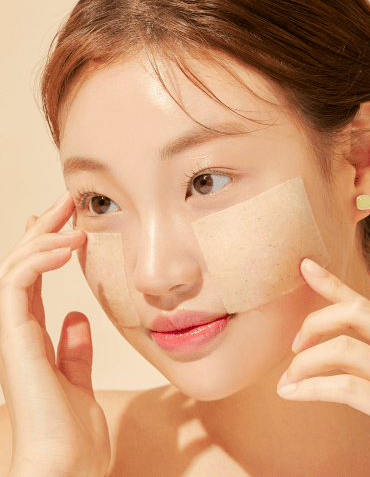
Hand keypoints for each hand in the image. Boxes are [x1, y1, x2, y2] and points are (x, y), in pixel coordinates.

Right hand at [0, 192, 110, 476]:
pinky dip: (38, 260)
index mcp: (32, 336)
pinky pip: (15, 287)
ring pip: (13, 269)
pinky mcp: (13, 340)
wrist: (65, 470)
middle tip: (65, 201)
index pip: (32, 280)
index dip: (46, 248)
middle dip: (42, 230)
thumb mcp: (78, 379)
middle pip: (21, 266)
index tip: (67, 224)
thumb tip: (78, 318)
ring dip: (40, 237)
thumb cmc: (72, 434)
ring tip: (68, 215)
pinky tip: (67, 246)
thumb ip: (74, 350)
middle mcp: (16, 330)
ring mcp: (10, 334)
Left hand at [277, 258, 369, 476]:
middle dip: (315, 322)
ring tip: (287, 381)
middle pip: (357, 314)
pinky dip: (312, 388)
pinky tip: (294, 395)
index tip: (306, 268)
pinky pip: (346, 387)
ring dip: (305, 362)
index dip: (335, 284)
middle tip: (294, 347)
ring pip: (344, 349)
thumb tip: (354, 362)